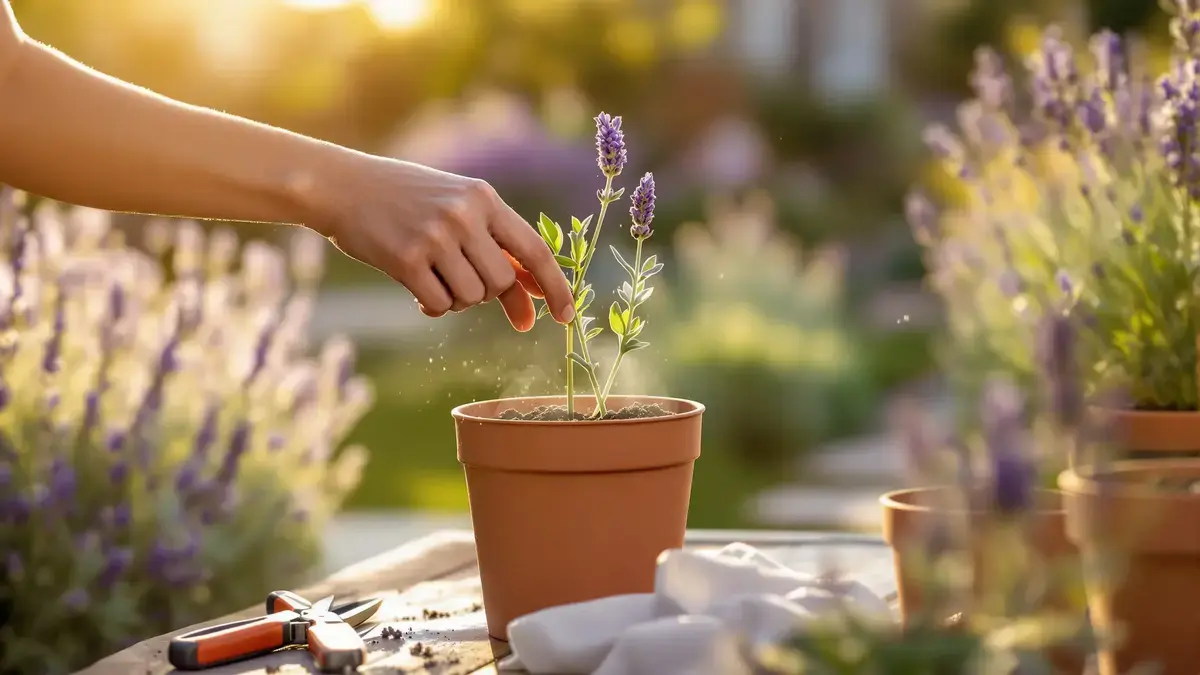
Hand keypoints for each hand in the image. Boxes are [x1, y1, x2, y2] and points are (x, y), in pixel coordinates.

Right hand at [298, 155, 574, 331]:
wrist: (342, 186)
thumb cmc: (405, 200)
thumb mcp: (456, 207)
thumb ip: (495, 246)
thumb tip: (532, 300)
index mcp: (483, 198)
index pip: (534, 250)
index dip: (555, 286)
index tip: (568, 316)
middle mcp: (464, 216)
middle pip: (501, 282)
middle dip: (488, 294)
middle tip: (460, 280)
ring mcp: (435, 237)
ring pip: (472, 297)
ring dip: (456, 299)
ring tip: (433, 275)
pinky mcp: (406, 260)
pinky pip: (439, 305)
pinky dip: (432, 306)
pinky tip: (415, 286)